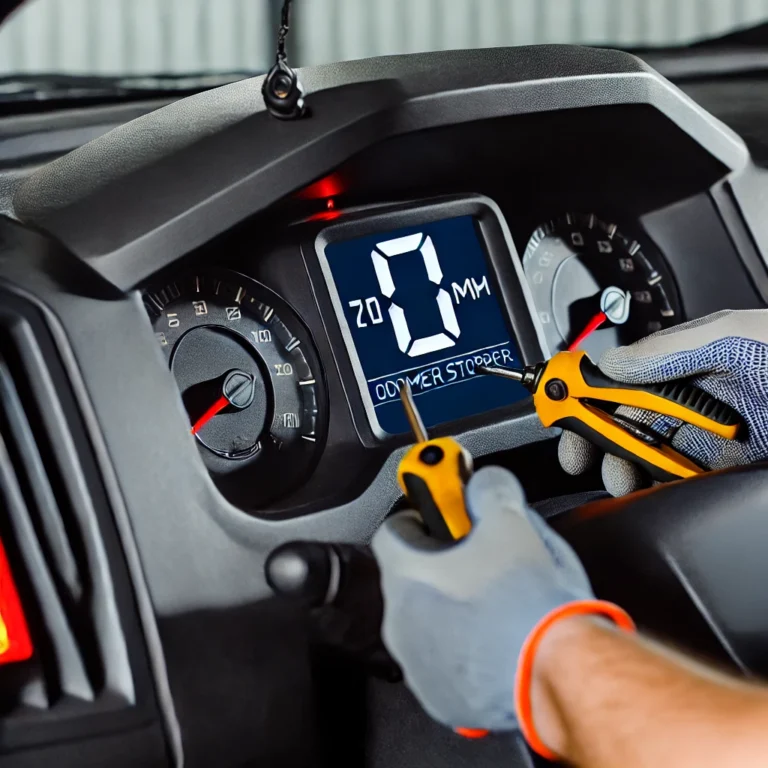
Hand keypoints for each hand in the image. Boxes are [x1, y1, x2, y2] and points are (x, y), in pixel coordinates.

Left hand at [371, 466, 592, 730]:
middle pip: (412, 577)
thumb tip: (484, 483)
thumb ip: (490, 490)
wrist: (559, 677)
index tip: (445, 518)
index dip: (422, 518)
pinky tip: (498, 642)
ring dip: (452, 609)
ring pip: (428, 622)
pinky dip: (463, 650)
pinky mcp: (441, 699)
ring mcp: (418, 664)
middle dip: (442, 566)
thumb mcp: (514, 524)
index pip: (393, 530)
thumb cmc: (531, 606)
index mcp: (408, 575)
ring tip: (496, 606)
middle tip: (482, 562)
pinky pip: (444, 662)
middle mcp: (401, 622)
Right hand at [559, 309, 767, 495]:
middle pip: (625, 422)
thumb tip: (610, 364)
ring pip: (646, 456)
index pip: (620, 381)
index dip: (584, 394)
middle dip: (595, 439)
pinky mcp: (724, 470)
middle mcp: (689, 400)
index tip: (559, 408)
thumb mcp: (733, 338)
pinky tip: (652, 491)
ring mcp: (706, 438)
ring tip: (622, 479)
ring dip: (624, 469)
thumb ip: (670, 348)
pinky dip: (659, 489)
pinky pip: (680, 483)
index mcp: (683, 364)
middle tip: (579, 455)